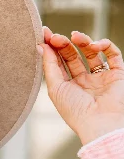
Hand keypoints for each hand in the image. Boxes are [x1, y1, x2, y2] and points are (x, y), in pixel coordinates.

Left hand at [38, 27, 123, 144]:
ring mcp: (100, 78)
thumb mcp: (55, 89)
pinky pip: (112, 54)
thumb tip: (41, 46)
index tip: (45, 35)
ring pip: (91, 52)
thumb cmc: (75, 111)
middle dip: (64, 44)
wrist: (100, 123)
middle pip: (73, 56)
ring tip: (75, 36)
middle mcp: (84, 82)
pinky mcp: (116, 74)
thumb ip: (49, 67)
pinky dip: (105, 45)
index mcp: (68, 88)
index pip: (59, 64)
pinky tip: (95, 45)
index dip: (52, 49)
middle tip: (56, 36)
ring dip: (83, 41)